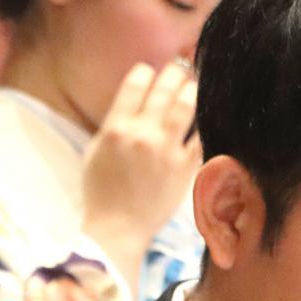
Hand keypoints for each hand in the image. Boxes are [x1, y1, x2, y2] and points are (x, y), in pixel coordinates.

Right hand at [80, 61, 201, 279]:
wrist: (118, 228)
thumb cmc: (100, 192)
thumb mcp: (95, 152)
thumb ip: (114, 125)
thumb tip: (135, 102)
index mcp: (116, 129)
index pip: (135, 84)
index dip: (144, 72)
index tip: (149, 72)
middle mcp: (143, 134)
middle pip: (165, 88)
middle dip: (173, 74)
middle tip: (178, 71)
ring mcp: (167, 149)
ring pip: (187, 104)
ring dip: (191, 89)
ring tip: (192, 86)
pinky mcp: (186, 165)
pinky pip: (201, 133)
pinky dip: (204, 120)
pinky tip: (204, 114)